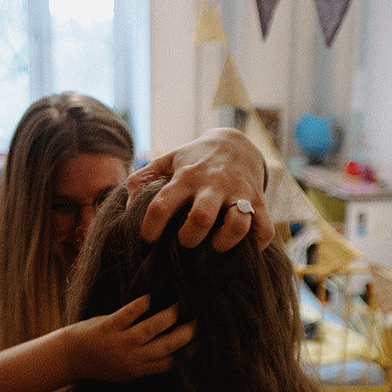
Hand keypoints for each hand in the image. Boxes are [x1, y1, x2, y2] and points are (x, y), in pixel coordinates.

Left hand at [68, 295, 194, 382]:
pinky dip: (142, 304)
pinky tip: (152, 296)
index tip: (201, 343)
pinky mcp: (108, 327)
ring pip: (151, 328)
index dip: (187, 353)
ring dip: (169, 316)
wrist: (68, 359)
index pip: (168, 363)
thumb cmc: (97, 364)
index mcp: (137, 371)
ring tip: (181, 306)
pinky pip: (129, 313)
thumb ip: (143, 364)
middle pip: (166, 346)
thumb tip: (168, 355)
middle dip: (185, 334)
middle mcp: (131, 358)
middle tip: (199, 322)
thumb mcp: (123, 372)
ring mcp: (120, 342)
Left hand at [128, 127, 273, 251]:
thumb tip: (127, 207)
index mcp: (185, 176)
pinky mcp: (259, 202)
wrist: (235, 144)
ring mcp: (238, 193)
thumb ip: (142, 179)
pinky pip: (264, 230)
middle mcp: (212, 184)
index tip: (147, 239)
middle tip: (185, 243)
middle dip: (189, 238)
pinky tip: (242, 247)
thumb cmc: (194, 160)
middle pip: (201, 218)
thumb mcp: (167, 161)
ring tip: (214, 246)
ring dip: (224, 242)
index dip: (151, 226)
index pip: (162, 203)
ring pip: (237, 224)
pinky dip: (256, 245)